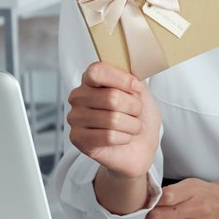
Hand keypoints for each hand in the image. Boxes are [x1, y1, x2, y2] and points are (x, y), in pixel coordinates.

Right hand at [66, 62, 160, 180]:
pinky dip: (124, 138)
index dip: (121, 79)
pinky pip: (108, 136)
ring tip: (131, 127)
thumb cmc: (139, 118)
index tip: (137, 88)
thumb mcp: (143, 94)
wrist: (139, 147)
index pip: (97, 71)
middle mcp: (79, 96)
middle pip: (111, 97)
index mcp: (91, 80)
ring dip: (131, 125)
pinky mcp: (77, 138)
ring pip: (112, 119)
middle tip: (136, 113)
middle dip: (133, 107)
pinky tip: (123, 138)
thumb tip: (131, 73)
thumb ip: (134, 80)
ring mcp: (75, 117)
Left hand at [145, 178, 218, 218]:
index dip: (150, 200)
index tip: (146, 201)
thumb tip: (153, 199)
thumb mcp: (195, 184)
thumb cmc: (217, 194)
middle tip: (146, 215)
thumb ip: (175, 191)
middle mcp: (198, 208)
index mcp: (194, 190)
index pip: (164, 197)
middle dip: (148, 217)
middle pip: (160, 216)